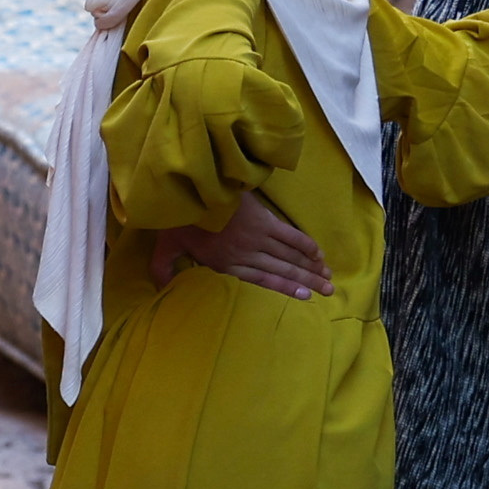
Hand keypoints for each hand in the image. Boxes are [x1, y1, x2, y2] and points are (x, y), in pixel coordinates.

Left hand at [152, 201, 329, 300]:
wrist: (191, 193)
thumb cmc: (178, 220)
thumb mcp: (164, 247)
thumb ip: (163, 269)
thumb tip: (160, 287)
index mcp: (226, 264)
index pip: (261, 280)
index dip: (284, 288)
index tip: (303, 296)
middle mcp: (247, 255)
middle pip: (282, 271)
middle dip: (306, 281)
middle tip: (328, 290)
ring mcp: (258, 238)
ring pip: (290, 256)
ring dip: (311, 266)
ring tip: (329, 276)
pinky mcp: (264, 221)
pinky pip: (290, 235)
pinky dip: (305, 244)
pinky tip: (319, 253)